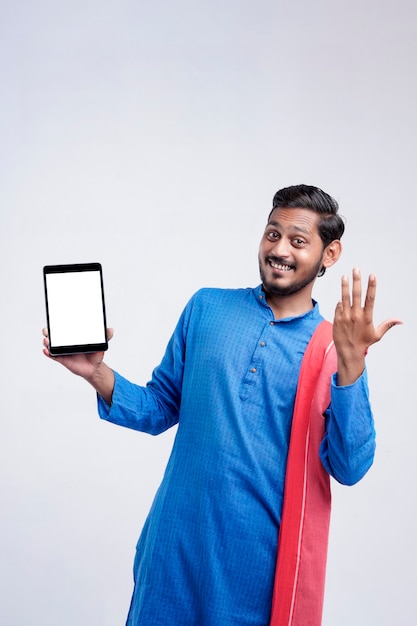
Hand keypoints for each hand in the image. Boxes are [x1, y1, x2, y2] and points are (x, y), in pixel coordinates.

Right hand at [42, 327, 113, 381]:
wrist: (94, 368)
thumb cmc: (94, 354)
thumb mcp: (100, 344)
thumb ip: (105, 336)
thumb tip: (110, 330)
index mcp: (73, 337)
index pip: (63, 329)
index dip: (57, 324)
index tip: (53, 320)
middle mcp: (66, 343)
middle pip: (53, 336)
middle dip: (48, 332)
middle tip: (47, 331)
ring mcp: (63, 351)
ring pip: (51, 345)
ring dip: (47, 342)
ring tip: (47, 341)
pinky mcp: (62, 359)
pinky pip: (53, 356)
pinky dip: (48, 353)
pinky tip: (46, 351)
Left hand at [333, 268, 401, 384]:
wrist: (348, 352)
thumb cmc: (363, 343)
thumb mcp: (377, 335)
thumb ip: (387, 325)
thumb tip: (401, 321)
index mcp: (367, 318)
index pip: (370, 299)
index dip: (371, 286)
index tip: (372, 275)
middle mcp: (356, 316)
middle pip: (356, 294)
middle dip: (357, 280)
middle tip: (356, 269)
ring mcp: (345, 317)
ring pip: (345, 298)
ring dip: (345, 286)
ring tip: (344, 276)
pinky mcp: (337, 319)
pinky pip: (338, 306)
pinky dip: (340, 301)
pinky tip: (342, 297)